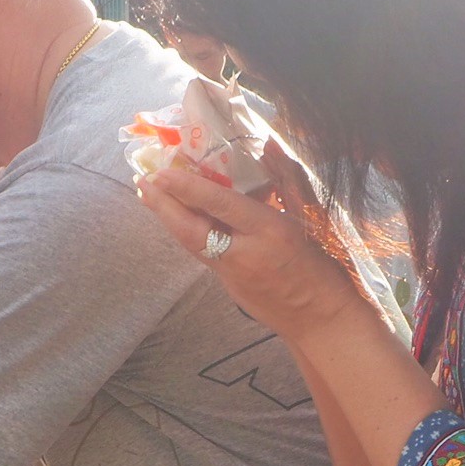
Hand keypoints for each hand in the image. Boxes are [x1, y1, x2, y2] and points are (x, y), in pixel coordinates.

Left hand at [136, 141, 363, 338]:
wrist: (321, 320)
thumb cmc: (322, 266)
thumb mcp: (312, 218)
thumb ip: (288, 181)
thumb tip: (271, 145)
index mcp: (270, 232)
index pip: (222, 205)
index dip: (189, 188)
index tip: (163, 173)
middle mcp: (245, 253)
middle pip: (192, 230)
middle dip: (163, 206)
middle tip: (141, 182)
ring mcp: (233, 274)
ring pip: (192, 244)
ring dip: (169, 219)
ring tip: (150, 196)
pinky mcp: (229, 288)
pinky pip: (204, 254)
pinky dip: (188, 233)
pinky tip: (179, 218)